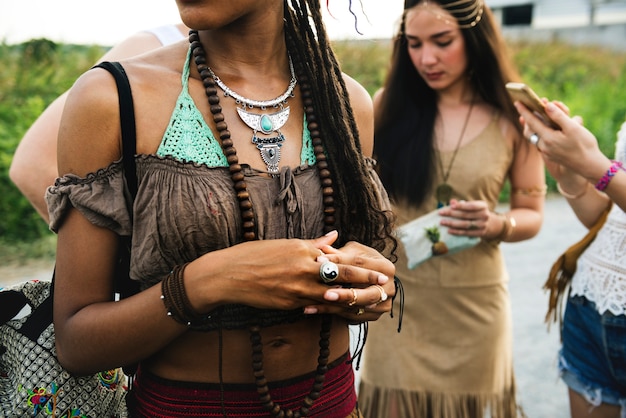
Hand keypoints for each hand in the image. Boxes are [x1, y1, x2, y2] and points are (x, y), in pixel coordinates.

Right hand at [185, 231, 393, 316]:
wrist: (228, 275)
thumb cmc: (253, 255)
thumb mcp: (285, 243)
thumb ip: (313, 244)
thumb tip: (335, 236)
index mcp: (302, 250)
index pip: (337, 258)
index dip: (359, 266)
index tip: (377, 269)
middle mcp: (303, 268)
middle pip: (341, 276)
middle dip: (365, 280)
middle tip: (385, 284)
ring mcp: (296, 288)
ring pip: (332, 295)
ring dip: (353, 298)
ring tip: (371, 300)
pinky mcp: (289, 303)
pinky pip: (314, 307)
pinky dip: (330, 309)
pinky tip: (343, 311)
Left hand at [303, 240, 395, 320]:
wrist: (369, 279)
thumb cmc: (358, 261)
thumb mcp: (352, 252)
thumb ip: (339, 253)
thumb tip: (323, 249)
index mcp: (386, 267)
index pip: (360, 264)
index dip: (339, 260)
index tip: (318, 260)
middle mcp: (388, 288)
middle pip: (366, 293)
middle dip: (345, 294)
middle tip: (325, 294)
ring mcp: (383, 304)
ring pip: (355, 307)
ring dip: (332, 306)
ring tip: (310, 304)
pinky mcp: (373, 316)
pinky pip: (349, 315)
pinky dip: (329, 312)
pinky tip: (311, 309)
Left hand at [437, 199, 489, 236]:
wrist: (491, 224)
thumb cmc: (477, 213)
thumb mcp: (472, 206)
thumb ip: (462, 204)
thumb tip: (451, 201)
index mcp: (483, 206)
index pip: (471, 206)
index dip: (461, 206)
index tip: (450, 205)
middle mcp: (484, 215)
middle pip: (465, 215)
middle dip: (452, 214)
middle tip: (441, 213)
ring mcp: (483, 225)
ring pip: (465, 224)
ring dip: (452, 223)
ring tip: (442, 222)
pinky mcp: (480, 233)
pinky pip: (466, 233)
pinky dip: (457, 232)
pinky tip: (449, 230)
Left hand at [514, 100, 607, 180]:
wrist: (589, 166)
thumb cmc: (584, 145)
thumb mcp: (573, 128)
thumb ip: (558, 116)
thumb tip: (547, 105)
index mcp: (548, 138)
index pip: (532, 122)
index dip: (524, 111)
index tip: (517, 102)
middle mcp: (543, 146)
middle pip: (530, 130)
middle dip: (528, 118)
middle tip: (528, 108)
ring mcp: (546, 152)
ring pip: (535, 136)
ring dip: (535, 126)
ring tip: (536, 116)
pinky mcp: (550, 155)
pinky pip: (541, 142)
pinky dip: (541, 132)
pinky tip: (545, 128)